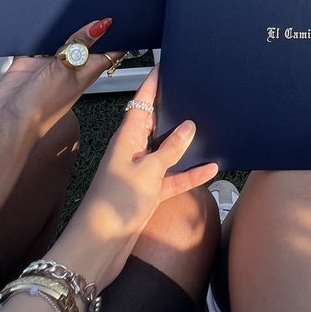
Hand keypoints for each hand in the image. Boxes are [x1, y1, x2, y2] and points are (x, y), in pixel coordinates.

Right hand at [0, 19, 121, 147]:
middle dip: (87, 22)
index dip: (118, 34)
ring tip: (64, 0)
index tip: (124, 14)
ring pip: (58, 38)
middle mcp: (68, 67)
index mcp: (86, 71)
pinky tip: (36, 15)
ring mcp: (46, 65)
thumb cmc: (40, 110)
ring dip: (59, 24)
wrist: (3, 127)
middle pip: (83, 41)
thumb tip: (102, 24)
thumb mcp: (65, 72)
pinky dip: (34, 31)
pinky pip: (33, 42)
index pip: (109, 50)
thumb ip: (81, 46)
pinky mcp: (25, 63)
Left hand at [51, 67, 217, 289]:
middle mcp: (133, 150)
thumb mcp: (148, 170)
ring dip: (186, 143)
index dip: (152, 83)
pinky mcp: (148, 194)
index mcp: (127, 137)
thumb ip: (170, 148)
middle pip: (155, 123)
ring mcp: (141, 173)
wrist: (98, 247)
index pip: (141, 103)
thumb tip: (189, 126)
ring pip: (167, 150)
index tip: (165, 64)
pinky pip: (173, 178)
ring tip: (210, 126)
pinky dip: (190, 173)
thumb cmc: (115, 203)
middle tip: (195, 91)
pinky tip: (211, 168)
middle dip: (173, 108)